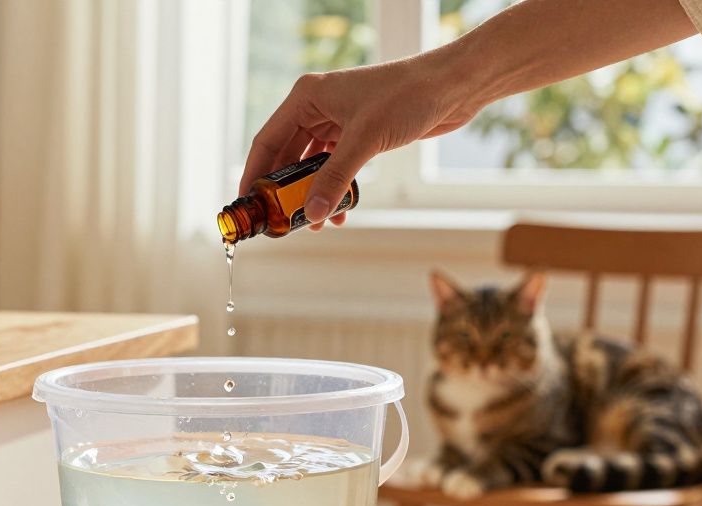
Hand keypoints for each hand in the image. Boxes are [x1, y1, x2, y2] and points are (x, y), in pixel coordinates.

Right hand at [239, 48, 484, 227]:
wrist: (452, 86)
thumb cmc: (408, 95)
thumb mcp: (364, 140)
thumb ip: (335, 178)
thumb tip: (313, 213)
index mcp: (306, 97)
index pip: (267, 140)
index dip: (255, 174)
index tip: (249, 204)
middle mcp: (317, 107)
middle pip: (287, 156)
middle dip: (286, 191)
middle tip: (284, 221)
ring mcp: (337, 120)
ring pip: (311, 165)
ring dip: (312, 193)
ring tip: (316, 222)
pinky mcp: (357, 133)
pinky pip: (334, 166)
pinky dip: (335, 187)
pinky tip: (340, 209)